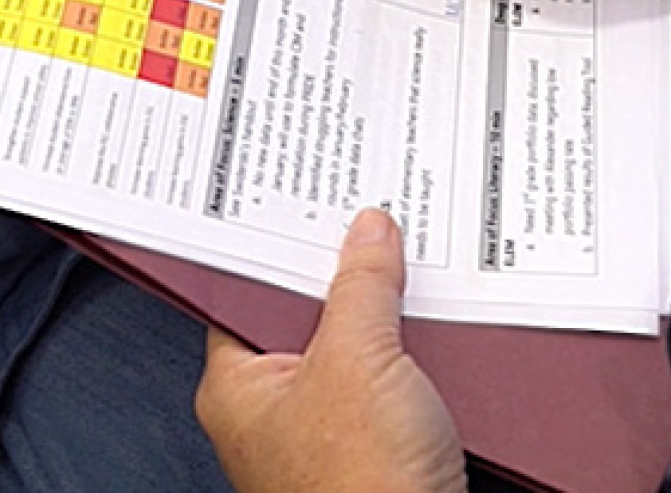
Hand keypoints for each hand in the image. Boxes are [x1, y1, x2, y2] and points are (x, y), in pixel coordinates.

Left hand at [195, 209, 465, 492]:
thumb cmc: (361, 489)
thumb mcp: (358, 360)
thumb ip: (361, 287)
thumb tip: (368, 232)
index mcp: (237, 387)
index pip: (244, 291)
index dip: (278, 244)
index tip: (306, 205)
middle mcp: (272, 411)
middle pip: (303, 316)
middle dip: (341, 275)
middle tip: (367, 223)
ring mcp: (323, 433)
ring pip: (350, 348)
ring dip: (382, 314)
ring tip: (407, 262)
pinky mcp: (374, 450)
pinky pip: (387, 381)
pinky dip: (410, 354)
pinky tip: (433, 325)